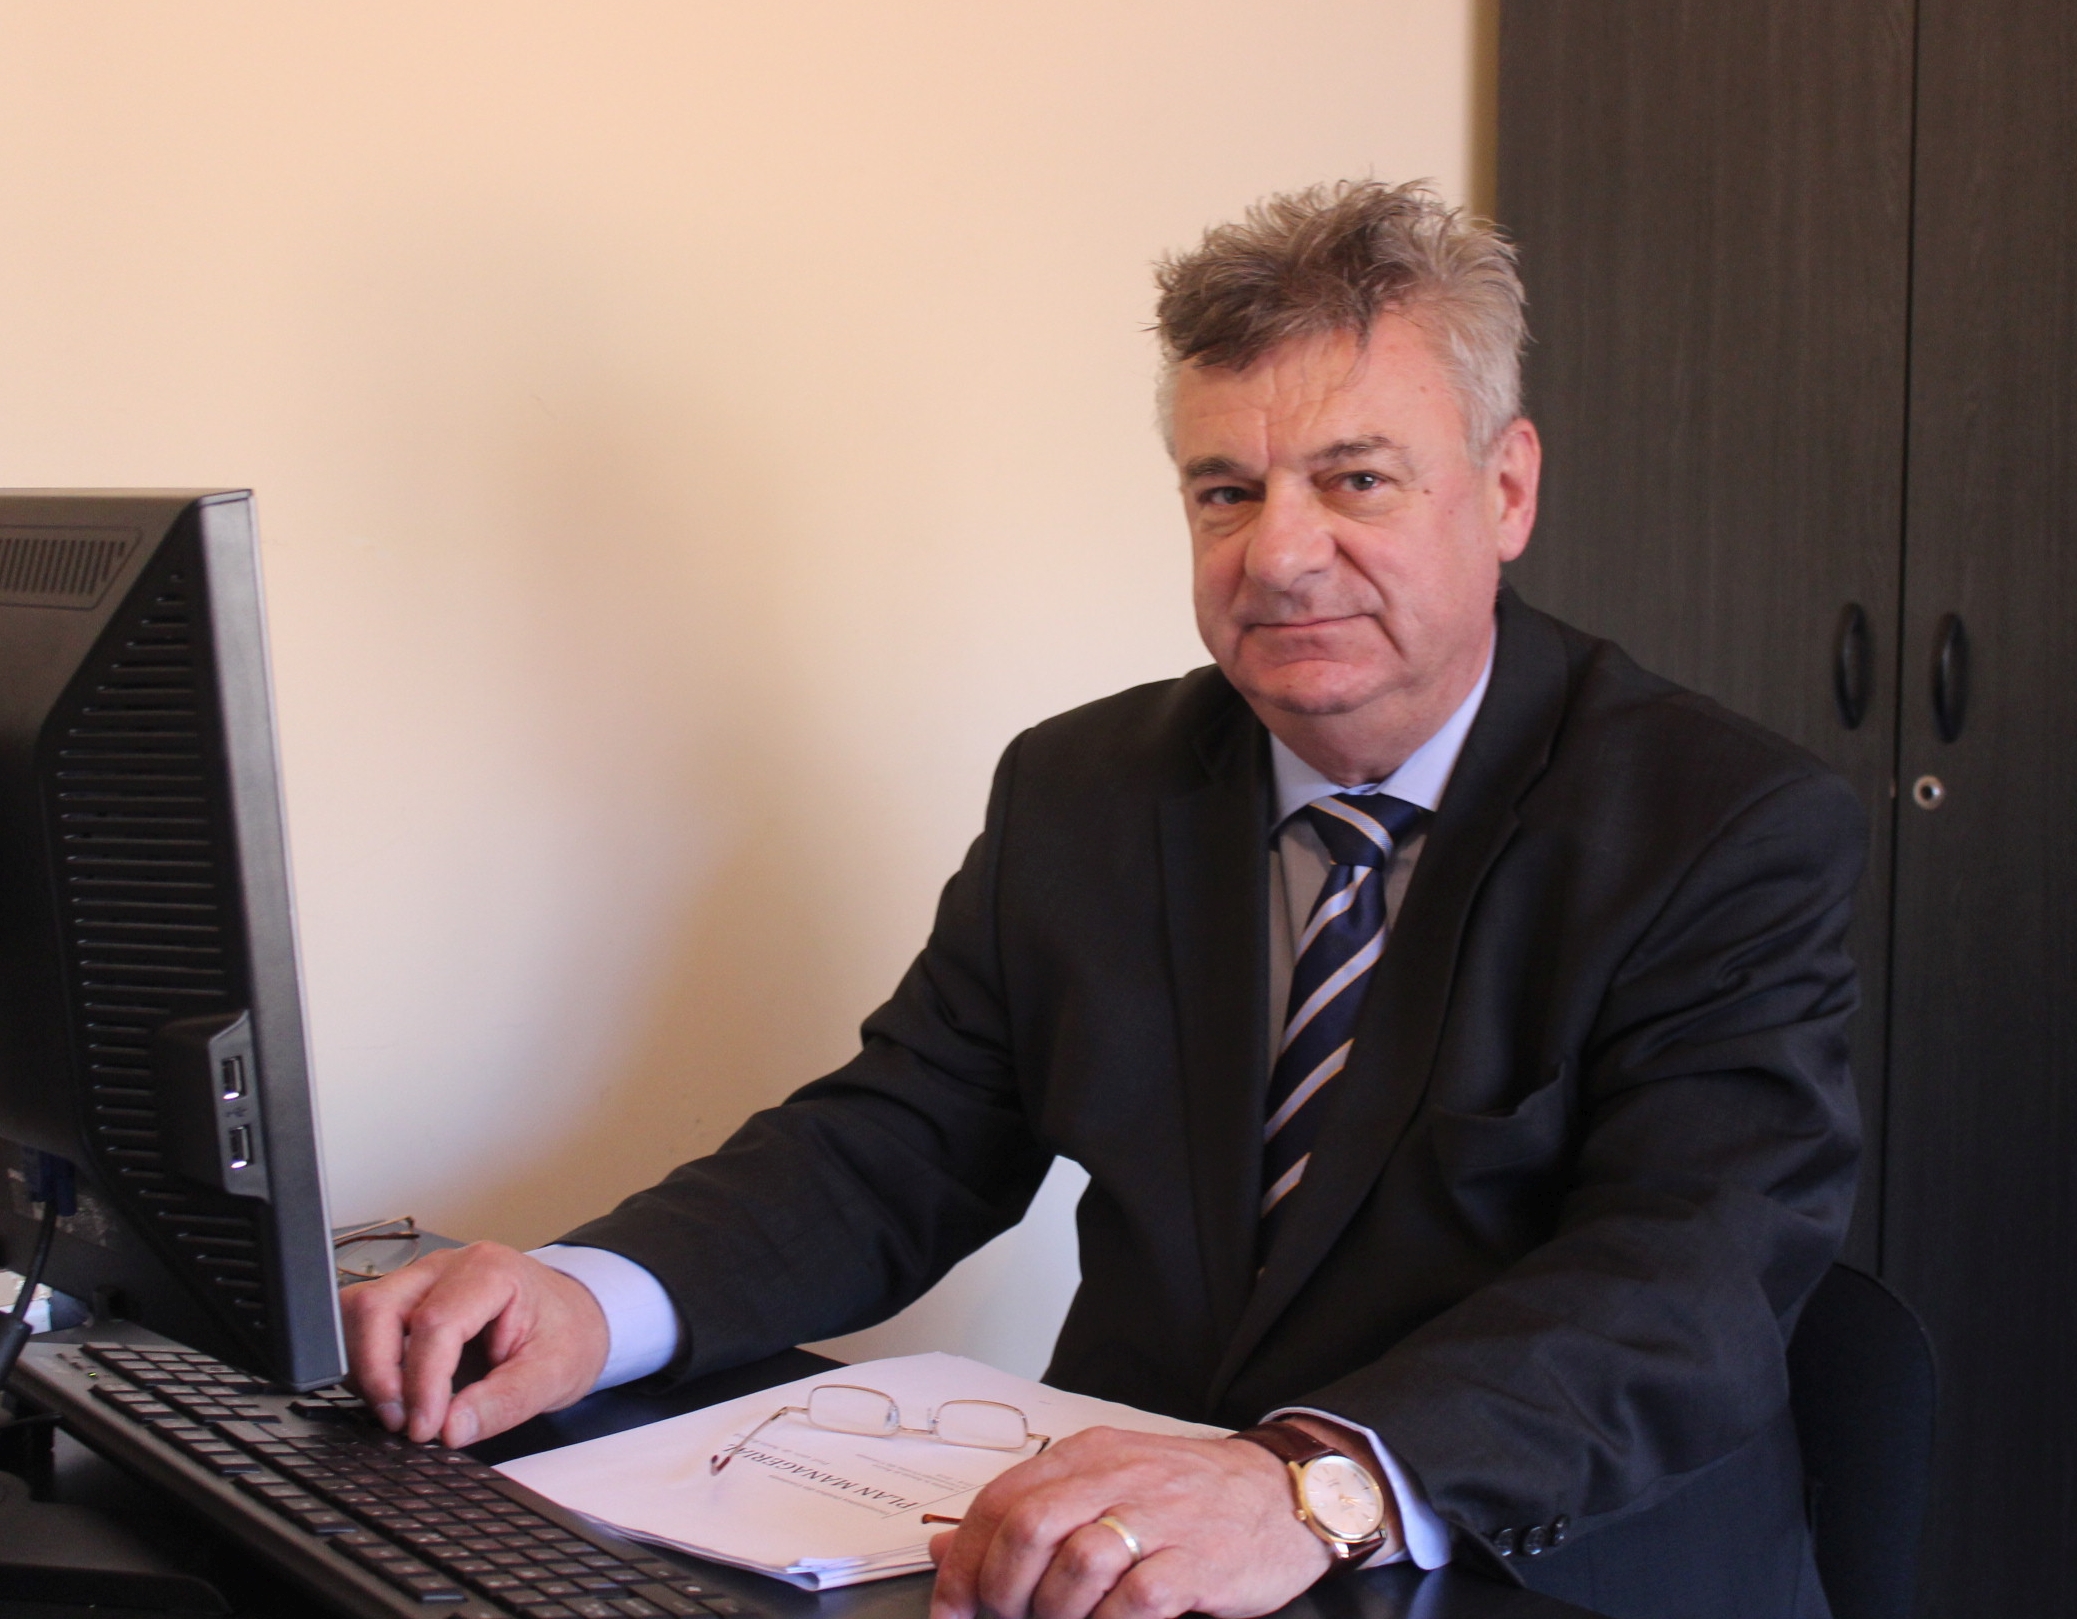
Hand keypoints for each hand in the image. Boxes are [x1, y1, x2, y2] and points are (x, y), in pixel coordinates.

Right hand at [340, 1241, 608, 1446]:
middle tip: (402, 1423)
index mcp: (491, 1272)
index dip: (422, 1384)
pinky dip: (365, 1363)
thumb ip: (504, 1403)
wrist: (575, 1316)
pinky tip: (393, 1394)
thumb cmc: (566, 1334)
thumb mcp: (554, 1375)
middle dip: (378, 1375)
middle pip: (378, 1307)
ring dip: (365, 1368)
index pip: (434, 1324)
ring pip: (359, 1311)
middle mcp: (447, 1266)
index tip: (425, 1429)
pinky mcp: (406, 1299)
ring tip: (397, 1412)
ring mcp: (421, 1279)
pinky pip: (363, 1323)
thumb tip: (451, 1430)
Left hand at [926, 1426, 1337, 1618]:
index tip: (951, 1607)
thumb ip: (1030, 1509)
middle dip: (999, 1590)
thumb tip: (944, 1549)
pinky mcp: (1196, 1562)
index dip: (963, 1560)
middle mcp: (1117, 1477)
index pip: (999, 1499)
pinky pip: (1133, 1601)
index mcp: (1087, 1455)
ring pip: (1075, 1564)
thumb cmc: (1189, 1496)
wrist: (1284, 1494)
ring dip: (1053, 1613)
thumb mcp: (1106, 1483)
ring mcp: (1159, 1518)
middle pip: (1028, 1528)